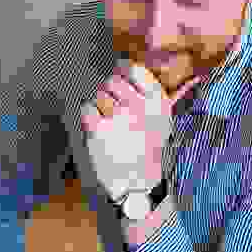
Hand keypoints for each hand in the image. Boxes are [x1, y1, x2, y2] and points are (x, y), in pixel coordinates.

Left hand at [83, 61, 201, 200]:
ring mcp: (118, 116)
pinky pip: (87, 108)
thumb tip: (141, 71)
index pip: (135, 69)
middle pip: (114, 80)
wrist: (137, 183)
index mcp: (157, 102)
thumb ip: (155, 97)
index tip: (121, 78)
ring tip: (109, 122)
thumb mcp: (163, 123)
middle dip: (110, 91)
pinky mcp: (99, 128)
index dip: (124, 71)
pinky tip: (100, 128)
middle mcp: (139, 105)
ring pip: (99, 93)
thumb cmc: (150, 152)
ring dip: (100, 105)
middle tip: (114, 108)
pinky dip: (90, 116)